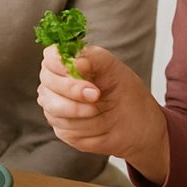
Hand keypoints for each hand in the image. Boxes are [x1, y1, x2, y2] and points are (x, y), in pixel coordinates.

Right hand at [36, 44, 167, 174]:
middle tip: (96, 94)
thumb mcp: (113, 67)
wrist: (139, 124)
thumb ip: (93, 58)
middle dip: (73, 89)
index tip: (75, 69)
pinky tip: (98, 123)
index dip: (58, 64)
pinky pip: (64, 127)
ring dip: (82, 110)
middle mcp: (55, 84)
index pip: (50, 58)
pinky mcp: (62, 129)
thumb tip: (73, 63)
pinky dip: (86, 126)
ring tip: (100, 109)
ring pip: (54, 107)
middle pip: (47, 83)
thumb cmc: (124, 91)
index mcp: (66, 63)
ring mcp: (56, 107)